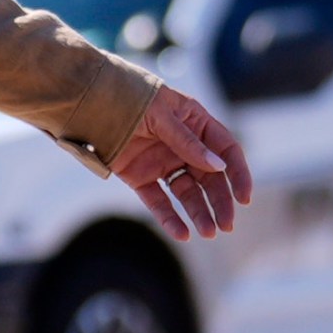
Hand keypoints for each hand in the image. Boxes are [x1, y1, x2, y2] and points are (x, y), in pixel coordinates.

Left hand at [108, 84, 254, 241]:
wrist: (88, 102)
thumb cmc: (128, 98)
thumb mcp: (161, 115)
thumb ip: (187, 141)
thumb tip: (217, 167)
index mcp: (195, 123)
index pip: (226, 150)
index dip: (237, 174)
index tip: (244, 197)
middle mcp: (183, 146)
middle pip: (210, 178)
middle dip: (220, 201)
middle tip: (227, 225)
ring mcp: (162, 163)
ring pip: (187, 193)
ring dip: (199, 213)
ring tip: (208, 233)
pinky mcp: (141, 177)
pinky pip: (158, 201)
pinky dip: (170, 218)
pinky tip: (182, 234)